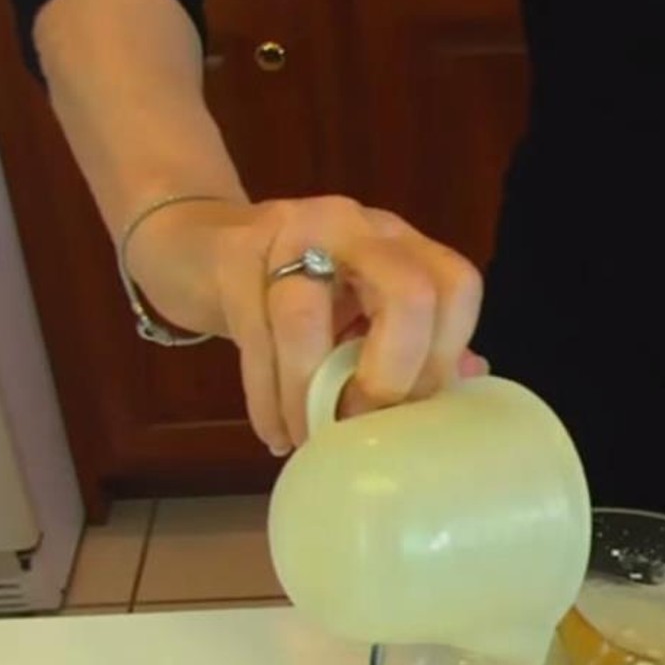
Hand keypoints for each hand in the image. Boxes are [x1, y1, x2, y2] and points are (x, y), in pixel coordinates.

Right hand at [124, 196, 486, 454]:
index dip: (444, 355)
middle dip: (393, 374)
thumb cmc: (295, 291)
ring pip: (308, 320)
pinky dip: (269, 399)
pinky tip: (276, 433)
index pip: (457, 286)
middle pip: (409, 293)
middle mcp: (356, 226)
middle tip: (365, 418)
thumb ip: (413, 342)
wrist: (196, 246)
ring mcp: (291, 231)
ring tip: (310, 438)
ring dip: (310, 396)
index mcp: (401, 243)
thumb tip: (468, 382)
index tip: (414, 406)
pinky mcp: (232, 257)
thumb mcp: (360, 311)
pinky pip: (256, 339)